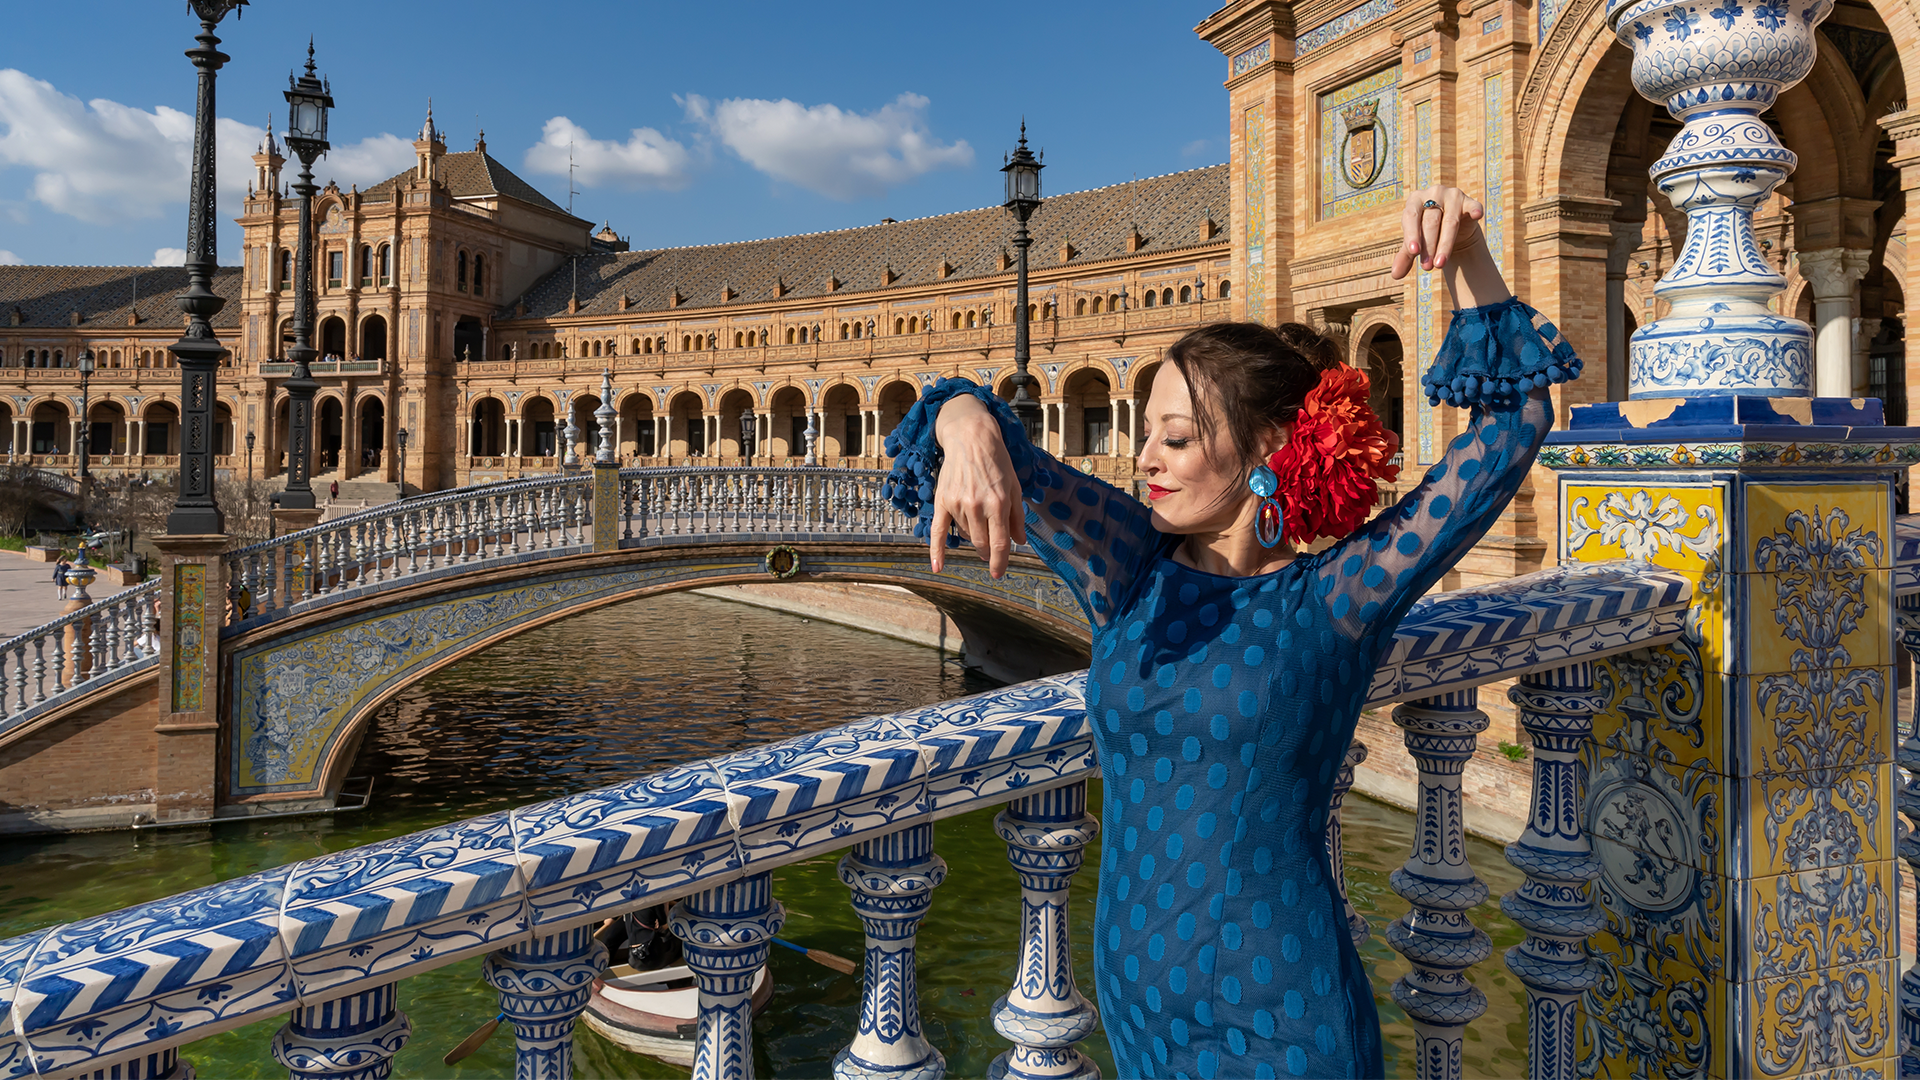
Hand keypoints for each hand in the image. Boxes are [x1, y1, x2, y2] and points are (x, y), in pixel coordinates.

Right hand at [930, 395, 1027, 577]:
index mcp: (998, 503)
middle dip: (987, 550)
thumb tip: (1020, 542)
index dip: (1000, 561)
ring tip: (977, 519)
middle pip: (982, 543)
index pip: (1000, 542)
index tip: (999, 573)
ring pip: (965, 535)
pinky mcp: (942, 501)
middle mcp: (977, 506)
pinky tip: (938, 567)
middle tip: (990, 548)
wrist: (970, 437)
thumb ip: (1017, 517)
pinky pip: (937, 531)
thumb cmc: (996, 460)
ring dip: (972, 535)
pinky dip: (937, 551)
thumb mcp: (1014, 487)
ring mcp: (958, 504)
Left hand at [1390, 186, 1510, 307]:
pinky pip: (1473, 206)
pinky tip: (1477, 215)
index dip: (1412, 235)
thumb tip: (1395, 275)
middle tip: (1428, 267)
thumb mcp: (1414, 244)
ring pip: (1450, 222)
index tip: (1413, 252)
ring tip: (1440, 264)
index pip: (1411, 217)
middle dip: (1429, 247)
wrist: (1451, 229)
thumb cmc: (1426, 233)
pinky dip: (1475, 210)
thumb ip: (1405, 257)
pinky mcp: (1469, 202)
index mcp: (1415, 200)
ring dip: (1445, 245)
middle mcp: (1433, 193)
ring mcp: (1452, 196)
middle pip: (1430, 222)